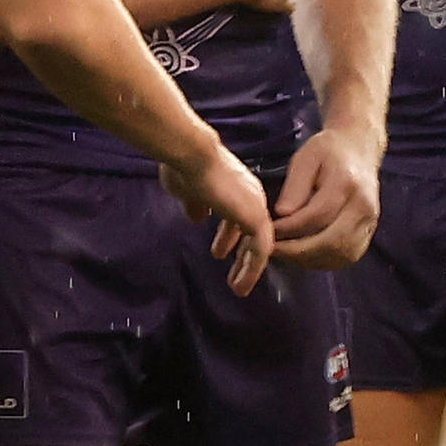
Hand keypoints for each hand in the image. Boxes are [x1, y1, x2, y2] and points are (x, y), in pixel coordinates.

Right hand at [160, 141, 277, 294]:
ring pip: (258, 245)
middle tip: (232, 274)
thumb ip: (195, 205)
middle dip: (241, 254)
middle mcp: (251, 196)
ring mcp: (256, 208)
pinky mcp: (256, 220)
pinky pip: (260, 252)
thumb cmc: (186, 169)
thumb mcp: (187, 192)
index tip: (221, 251)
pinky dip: (252, 270)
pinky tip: (241, 285)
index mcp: (236, 187)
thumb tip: (198, 219)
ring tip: (237, 287)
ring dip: (247, 267)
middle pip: (251, 232)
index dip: (230, 235)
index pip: (238, 216)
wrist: (194, 158)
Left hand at [268, 125, 380, 269]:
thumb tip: (283, 215)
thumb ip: (294, 187)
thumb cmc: (327, 152)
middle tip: (272, 249)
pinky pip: (348, 256)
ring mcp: (370, 221)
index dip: (289, 229)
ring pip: (342, 254)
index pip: (317, 216)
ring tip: (285, 253)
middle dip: (298, 252)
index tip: (268, 231)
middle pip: (333, 242)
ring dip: (310, 260)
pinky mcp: (369, 232)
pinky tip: (303, 255)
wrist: (359, 149)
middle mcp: (364, 206)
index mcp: (347, 183)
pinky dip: (324, 261)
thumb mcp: (305, 159)